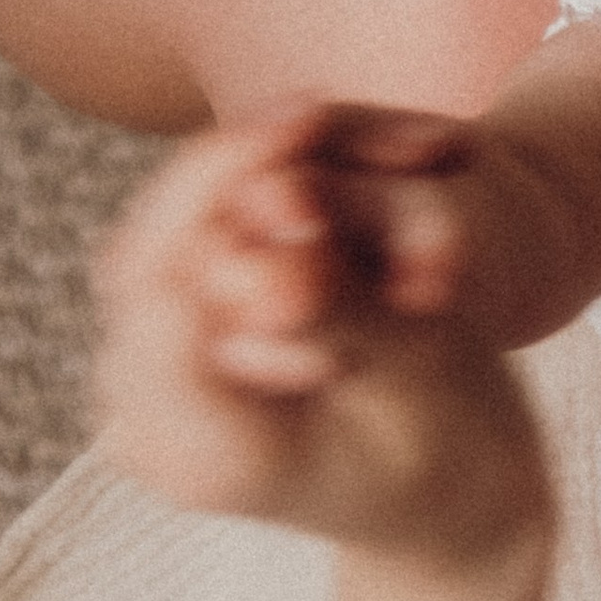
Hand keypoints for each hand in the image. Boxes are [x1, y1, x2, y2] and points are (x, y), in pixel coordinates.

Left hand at [92, 107, 550, 574]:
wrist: (444, 490)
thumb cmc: (452, 447)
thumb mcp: (420, 385)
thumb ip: (341, 320)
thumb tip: (273, 262)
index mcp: (209, 458)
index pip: (164, 312)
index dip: (216, 207)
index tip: (300, 136)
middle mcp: (154, 419)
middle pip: (147, 260)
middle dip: (228, 172)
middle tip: (318, 110)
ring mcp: (152, 374)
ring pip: (161, 231)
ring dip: (242, 165)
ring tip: (328, 122)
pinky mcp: (171, 332)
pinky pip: (186, 231)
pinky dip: (249, 180)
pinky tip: (315, 140)